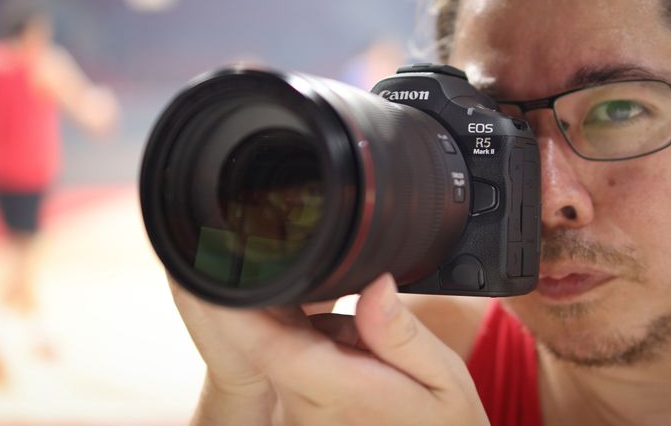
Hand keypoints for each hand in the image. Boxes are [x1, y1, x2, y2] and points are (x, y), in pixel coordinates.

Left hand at [171, 274, 488, 425]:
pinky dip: (321, 344)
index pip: (266, 343)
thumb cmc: (443, 425)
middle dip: (295, 297)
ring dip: (314, 324)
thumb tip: (375, 283)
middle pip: (269, 331)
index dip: (236, 304)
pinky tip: (364, 355)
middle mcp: (307, 404)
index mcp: (338, 389)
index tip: (227, 261)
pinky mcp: (304, 410)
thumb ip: (403, 334)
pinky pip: (297, 360)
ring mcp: (302, 410)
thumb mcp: (443, 378)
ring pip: (284, 341)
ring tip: (374, 349)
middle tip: (352, 310)